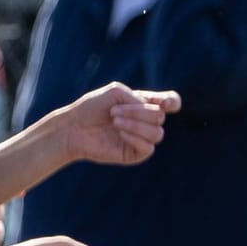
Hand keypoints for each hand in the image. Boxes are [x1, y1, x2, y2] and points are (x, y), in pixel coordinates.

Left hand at [61, 85, 180, 167]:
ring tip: (115, 122)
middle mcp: (146, 121)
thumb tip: (154, 114)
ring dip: (135, 124)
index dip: (172, 102)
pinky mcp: (135, 154)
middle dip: (138, 112)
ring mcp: (141, 138)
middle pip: (160, 116)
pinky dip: (135, 137)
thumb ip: (138, 97)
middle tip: (114, 111)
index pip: (171, 102)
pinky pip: (148, 148)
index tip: (163, 103)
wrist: (74, 127)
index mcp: (144, 104)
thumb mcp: (116, 92)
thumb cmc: (92, 107)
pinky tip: (120, 133)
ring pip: (158, 133)